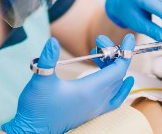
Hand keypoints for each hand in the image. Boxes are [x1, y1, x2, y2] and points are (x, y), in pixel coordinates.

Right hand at [2, 34, 135, 133]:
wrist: (33, 131)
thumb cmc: (36, 108)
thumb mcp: (40, 80)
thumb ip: (47, 59)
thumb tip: (52, 41)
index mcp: (89, 91)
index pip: (118, 69)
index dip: (124, 52)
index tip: (128, 37)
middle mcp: (97, 101)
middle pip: (118, 75)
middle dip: (113, 54)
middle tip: (100, 40)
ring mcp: (96, 108)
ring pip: (116, 86)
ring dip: (114, 68)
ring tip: (102, 54)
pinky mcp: (91, 113)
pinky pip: (115, 100)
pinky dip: (121, 88)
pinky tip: (124, 83)